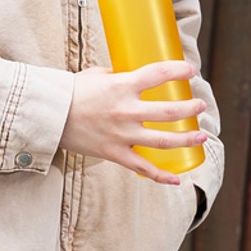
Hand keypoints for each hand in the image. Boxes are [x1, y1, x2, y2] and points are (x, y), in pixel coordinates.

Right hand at [64, 58, 206, 182]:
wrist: (49, 115)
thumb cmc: (71, 91)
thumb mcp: (97, 75)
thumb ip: (118, 76)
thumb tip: (133, 76)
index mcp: (122, 86)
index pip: (159, 74)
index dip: (178, 71)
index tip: (190, 70)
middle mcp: (126, 111)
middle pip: (169, 111)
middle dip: (190, 107)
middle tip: (200, 105)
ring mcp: (122, 134)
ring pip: (164, 140)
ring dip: (186, 138)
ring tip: (201, 135)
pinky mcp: (114, 153)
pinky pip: (143, 168)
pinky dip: (161, 176)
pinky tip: (178, 179)